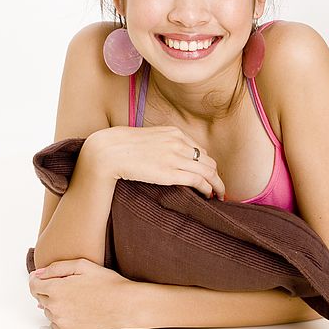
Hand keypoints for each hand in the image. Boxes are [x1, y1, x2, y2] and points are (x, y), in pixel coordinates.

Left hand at [28, 258, 137, 328]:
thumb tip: (38, 273)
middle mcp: (56, 307)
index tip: (43, 276)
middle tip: (66, 284)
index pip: (33, 285)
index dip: (37, 279)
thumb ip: (55, 268)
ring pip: (47, 310)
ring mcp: (61, 321)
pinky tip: (75, 308)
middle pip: (39, 297)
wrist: (125, 305)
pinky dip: (61, 316)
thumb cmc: (107, 284)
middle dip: (48, 289)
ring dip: (54, 302)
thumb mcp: (81, 265)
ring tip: (75, 296)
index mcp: (56, 289)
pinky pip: (55, 323)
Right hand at [86, 126, 225, 199]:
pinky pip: (197, 180)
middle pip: (208, 160)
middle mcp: (178, 142)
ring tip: (219, 195)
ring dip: (216, 185)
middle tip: (218, 188)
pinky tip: (208, 195)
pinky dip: (207, 188)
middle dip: (216, 176)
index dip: (206, 165)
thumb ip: (163, 144)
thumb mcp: (149, 138)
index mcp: (173, 132)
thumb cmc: (124, 147)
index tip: (208, 176)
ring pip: (207, 171)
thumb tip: (171, 157)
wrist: (109, 151)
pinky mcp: (169, 172)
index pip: (199, 150)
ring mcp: (174, 157)